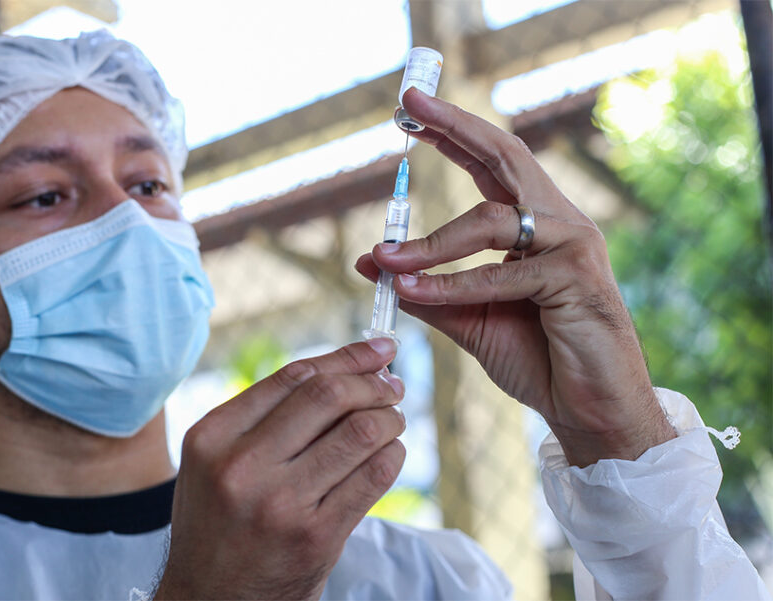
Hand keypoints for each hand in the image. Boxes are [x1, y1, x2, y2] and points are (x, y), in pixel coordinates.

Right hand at [154, 340, 405, 599]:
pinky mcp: (316, 536)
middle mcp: (242, 465)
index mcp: (213, 436)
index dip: (346, 356)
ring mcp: (281, 502)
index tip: (378, 349)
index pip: (294, 376)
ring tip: (393, 420)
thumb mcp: (214, 461)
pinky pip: (373, 477)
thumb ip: (261, 416)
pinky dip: (393, 455)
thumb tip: (339, 369)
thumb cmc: (218, 523)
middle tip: (393, 385)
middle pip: (329, 395)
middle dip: (373, 382)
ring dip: (390, 418)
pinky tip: (390, 454)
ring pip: (360, 432)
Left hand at [355, 88, 674, 466]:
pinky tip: (412, 292)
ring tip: (386, 258)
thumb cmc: (536, 359)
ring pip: (492, 221)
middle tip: (408, 105)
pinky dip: (453, 284)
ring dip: (431, 242)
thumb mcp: (467, 317)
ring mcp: (573, 245)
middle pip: (506, 156)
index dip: (453, 134)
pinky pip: (501, 275)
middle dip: (455, 128)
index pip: (491, 164)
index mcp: (536, 224)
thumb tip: (371, 259)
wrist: (588, 411)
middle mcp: (559, 222)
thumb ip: (424, 288)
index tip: (409, 113)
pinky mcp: (577, 278)